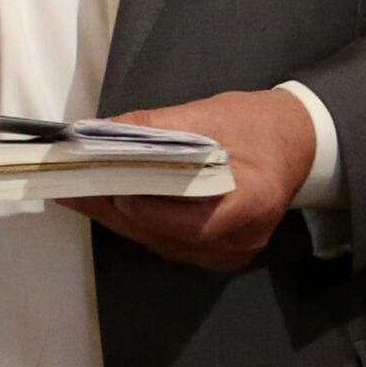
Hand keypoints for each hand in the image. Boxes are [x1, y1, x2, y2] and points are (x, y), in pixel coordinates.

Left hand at [57, 89, 316, 272]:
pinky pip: (170, 243)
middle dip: (115, 211)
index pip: (194, 223)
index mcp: (253, 202)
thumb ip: (156, 126)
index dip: (150, 211)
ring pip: (162, 243)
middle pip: (168, 236)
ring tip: (79, 194)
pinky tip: (111, 203)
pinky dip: (140, 223)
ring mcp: (232, 252)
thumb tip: (100, 130)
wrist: (294, 142)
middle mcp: (243, 239)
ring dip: (120, 219)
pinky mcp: (219, 253)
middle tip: (70, 190)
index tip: (112, 191)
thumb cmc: (256, 125)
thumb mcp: (209, 114)